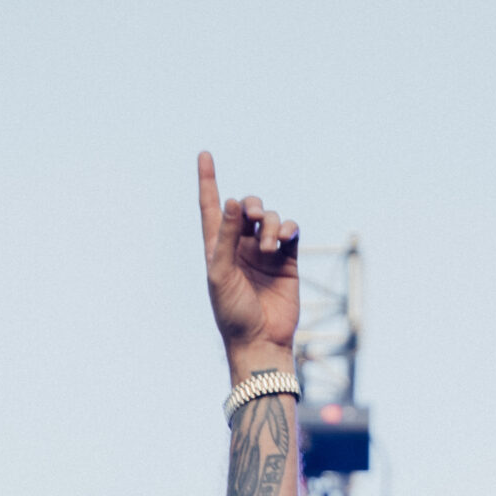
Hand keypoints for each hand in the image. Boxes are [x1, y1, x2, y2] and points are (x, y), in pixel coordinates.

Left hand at [198, 150, 299, 378]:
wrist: (260, 340)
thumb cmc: (232, 312)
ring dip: (272, 226)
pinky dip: (289, 229)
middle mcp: (241, 246)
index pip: (211, 208)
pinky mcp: (287, 260)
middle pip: (249, 208)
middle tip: (255, 217)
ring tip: (269, 248)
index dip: (208, 181)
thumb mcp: (221, 274)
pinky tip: (285, 239)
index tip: (204, 155)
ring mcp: (266, 252)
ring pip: (272, 219)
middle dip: (254, 206)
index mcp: (218, 248)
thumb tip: (235, 201)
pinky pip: (291, 231)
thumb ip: (227, 237)